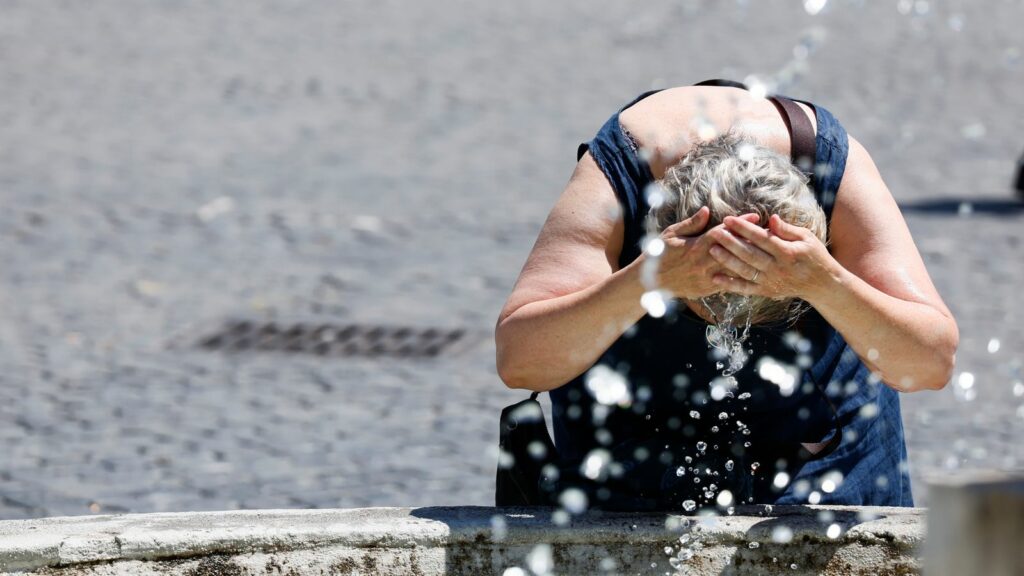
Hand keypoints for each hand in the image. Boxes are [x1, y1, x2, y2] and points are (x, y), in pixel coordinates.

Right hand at [653, 207, 759, 299]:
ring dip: (751, 259)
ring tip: (768, 252)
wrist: (650, 283)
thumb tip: (707, 210)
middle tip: (770, 233)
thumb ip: (691, 224)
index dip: (740, 225)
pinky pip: (729, 283)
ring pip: (734, 267)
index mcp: (696, 246)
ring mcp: (707, 277)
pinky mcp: (707, 289)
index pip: (722, 233)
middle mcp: (704, 262)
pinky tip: (755, 272)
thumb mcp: (672, 234)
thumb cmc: (659, 255)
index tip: (755, 217)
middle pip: (734, 250)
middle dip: (752, 241)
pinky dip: (742, 277)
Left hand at [707, 213, 838, 301]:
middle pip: (750, 254)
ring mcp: (771, 281)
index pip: (761, 238)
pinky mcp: (767, 291)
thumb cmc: (814, 256)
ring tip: (712, 250)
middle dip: (730, 242)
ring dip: (727, 261)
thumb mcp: (806, 238)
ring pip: (745, 271)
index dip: (744, 228)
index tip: (728, 219)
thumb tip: (771, 218)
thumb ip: (787, 229)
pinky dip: (730, 284)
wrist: (822, 284)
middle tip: (715, 232)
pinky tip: (715, 278)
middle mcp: (778, 268)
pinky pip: (746, 288)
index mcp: (787, 252)